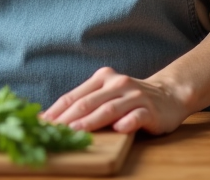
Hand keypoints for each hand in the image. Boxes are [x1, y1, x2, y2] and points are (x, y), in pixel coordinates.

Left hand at [43, 67, 188, 134]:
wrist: (169, 94)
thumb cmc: (130, 98)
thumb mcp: (107, 95)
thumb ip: (86, 102)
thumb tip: (54, 118)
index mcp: (101, 78)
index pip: (73, 96)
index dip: (56, 110)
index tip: (40, 123)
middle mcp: (116, 83)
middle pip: (88, 102)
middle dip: (68, 117)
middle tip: (52, 130)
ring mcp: (134, 95)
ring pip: (109, 109)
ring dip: (91, 121)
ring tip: (75, 131)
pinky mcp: (150, 109)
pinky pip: (137, 116)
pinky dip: (127, 122)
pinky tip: (119, 128)